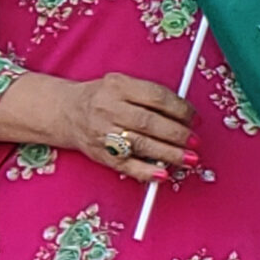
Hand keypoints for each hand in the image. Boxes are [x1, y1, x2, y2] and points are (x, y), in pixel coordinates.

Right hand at [58, 71, 195, 183]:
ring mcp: (102, 133)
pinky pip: (125, 165)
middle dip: (177, 134)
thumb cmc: (101, 98)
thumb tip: (185, 114)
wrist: (65, 112)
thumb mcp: (122, 85)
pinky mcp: (100, 154)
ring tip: (189, 159)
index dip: (180, 109)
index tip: (194, 119)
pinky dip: (145, 172)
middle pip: (149, 123)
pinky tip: (161, 175)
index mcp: (118, 86)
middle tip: (194, 142)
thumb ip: (150, 96)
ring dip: (168, 154)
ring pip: (140, 144)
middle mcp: (108, 109)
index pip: (156, 97)